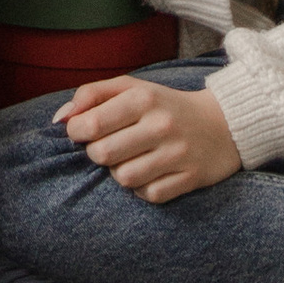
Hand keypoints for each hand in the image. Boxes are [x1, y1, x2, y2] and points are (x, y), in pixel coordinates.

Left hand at [58, 75, 241, 202]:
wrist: (223, 124)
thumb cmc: (165, 105)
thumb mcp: (132, 87)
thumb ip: (92, 94)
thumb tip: (60, 119)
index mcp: (144, 98)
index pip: (91, 123)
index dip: (77, 132)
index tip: (83, 132)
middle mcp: (161, 125)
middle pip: (103, 155)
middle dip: (98, 153)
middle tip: (109, 147)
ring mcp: (177, 154)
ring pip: (124, 178)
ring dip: (120, 172)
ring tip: (131, 160)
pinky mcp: (190, 179)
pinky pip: (149, 194)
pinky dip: (143, 188)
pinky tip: (150, 173)